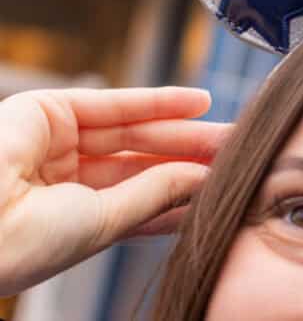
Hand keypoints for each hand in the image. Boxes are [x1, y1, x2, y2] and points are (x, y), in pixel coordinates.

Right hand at [0, 87, 231, 295]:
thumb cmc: (20, 241)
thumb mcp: (103, 221)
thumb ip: (154, 192)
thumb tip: (202, 176)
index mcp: (72, 221)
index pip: (144, 201)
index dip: (187, 190)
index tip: (229, 185)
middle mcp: (64, 183)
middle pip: (145, 162)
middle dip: (193, 155)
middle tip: (242, 151)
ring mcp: (55, 146)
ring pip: (135, 132)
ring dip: (185, 128)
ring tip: (232, 131)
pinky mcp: (45, 111)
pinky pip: (114, 103)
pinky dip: (158, 100)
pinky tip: (199, 103)